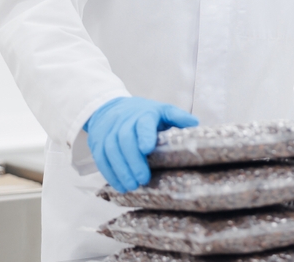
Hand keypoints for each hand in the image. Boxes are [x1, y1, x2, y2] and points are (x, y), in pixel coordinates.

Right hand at [84, 96, 198, 191]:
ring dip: (121, 170)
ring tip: (132, 186)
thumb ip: (177, 117)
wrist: (110, 107)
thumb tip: (195, 123)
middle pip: (124, 139)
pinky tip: (120, 185)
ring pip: (110, 150)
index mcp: (143, 113)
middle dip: (133, 160)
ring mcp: (108, 131)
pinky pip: (101, 158)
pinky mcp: (98, 142)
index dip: (144, 135)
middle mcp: (124, 120)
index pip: (142, 122)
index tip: (147, 149)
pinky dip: (110, 173)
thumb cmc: (143, 114)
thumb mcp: (162, 111)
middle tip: (143, 179)